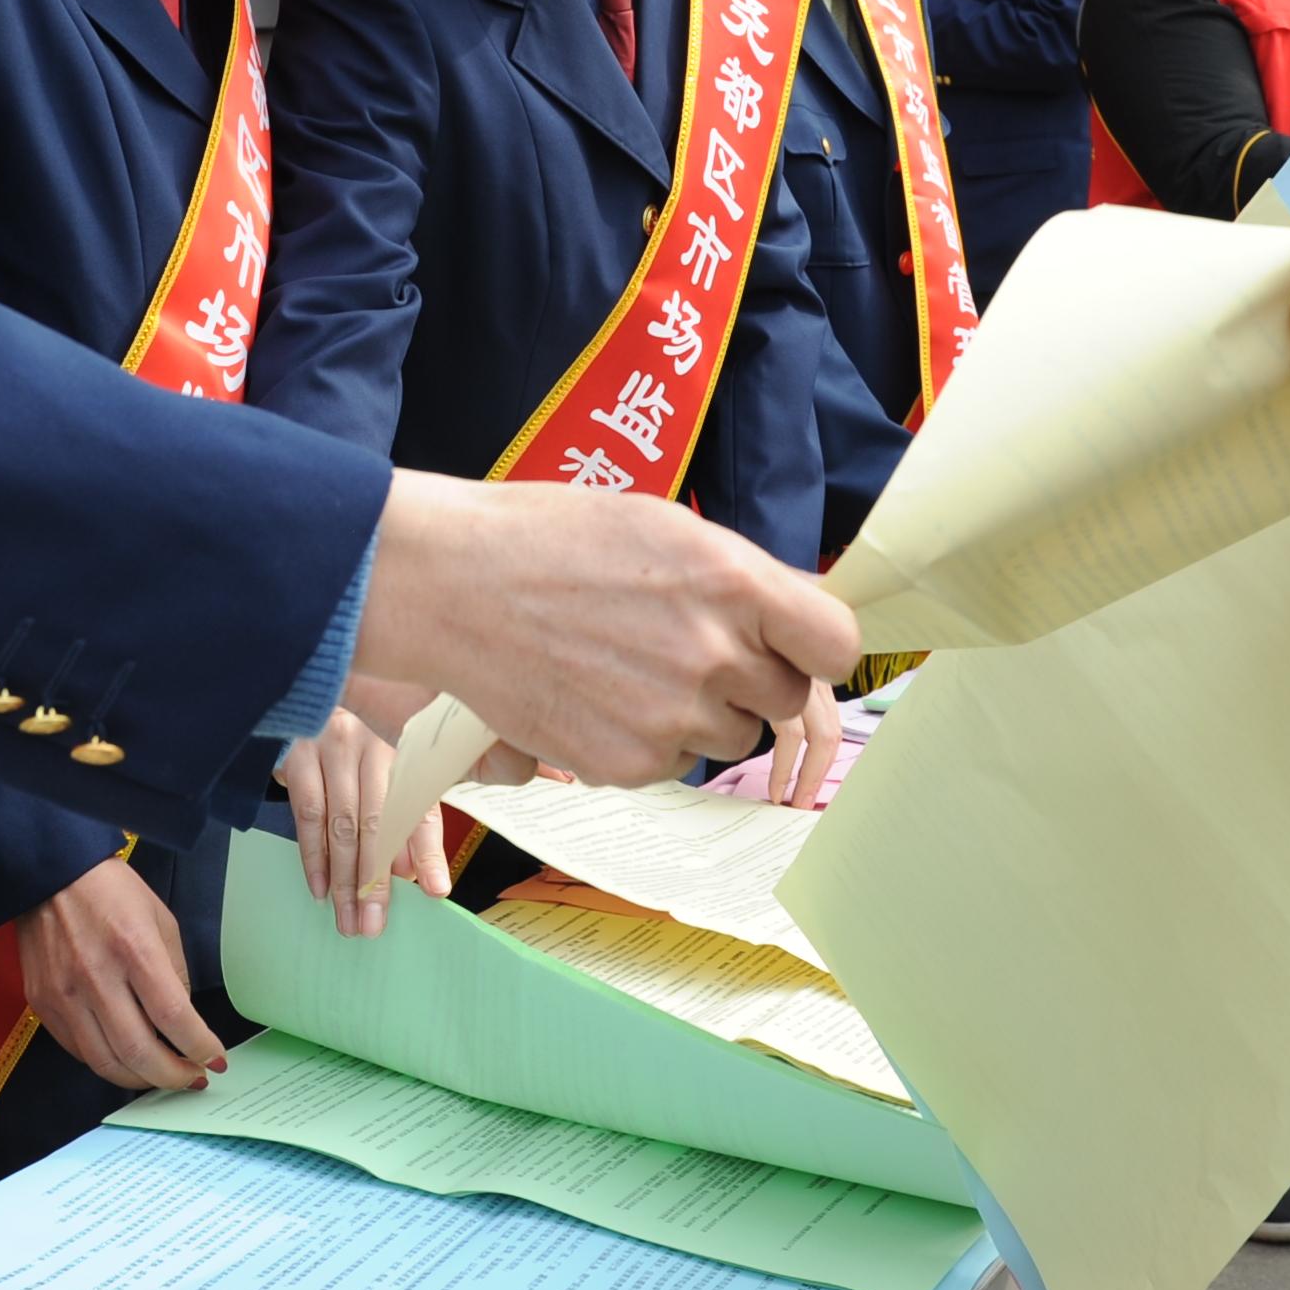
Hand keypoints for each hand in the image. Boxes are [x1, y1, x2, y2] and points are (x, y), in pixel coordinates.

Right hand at [11, 858, 222, 1093]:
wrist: (49, 873)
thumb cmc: (111, 891)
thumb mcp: (160, 919)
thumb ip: (174, 972)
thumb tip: (181, 1020)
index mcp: (134, 949)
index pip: (172, 1015)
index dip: (199, 1046)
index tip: (215, 1059)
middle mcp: (96, 977)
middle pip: (138, 1051)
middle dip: (172, 1076)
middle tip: (192, 1078)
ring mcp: (64, 994)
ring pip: (105, 1062)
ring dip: (140, 1079)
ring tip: (161, 1075)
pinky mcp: (42, 1003)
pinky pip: (78, 1050)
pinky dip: (107, 1062)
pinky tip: (125, 1057)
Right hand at [273, 702, 449, 936]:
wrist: (307, 704)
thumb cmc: (356, 754)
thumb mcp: (388, 778)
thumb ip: (405, 823)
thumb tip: (416, 877)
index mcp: (405, 753)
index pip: (421, 807)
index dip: (429, 852)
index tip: (435, 892)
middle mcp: (374, 748)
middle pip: (378, 825)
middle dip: (375, 883)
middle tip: (372, 926)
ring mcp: (334, 748)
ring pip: (342, 826)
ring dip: (343, 881)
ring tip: (347, 920)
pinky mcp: (299, 755)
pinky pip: (307, 816)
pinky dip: (313, 858)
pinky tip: (319, 889)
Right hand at [350, 471, 858, 785]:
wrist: (453, 585)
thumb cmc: (554, 539)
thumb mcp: (665, 526)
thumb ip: (742, 577)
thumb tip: (803, 614)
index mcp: (733, 584)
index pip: (836, 645)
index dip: (817, 647)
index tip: (795, 644)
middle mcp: (714, 656)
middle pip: (782, 697)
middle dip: (748, 677)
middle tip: (684, 644)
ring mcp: (671, 717)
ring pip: (727, 736)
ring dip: (697, 711)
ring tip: (629, 664)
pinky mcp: (627, 763)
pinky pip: (670, 761)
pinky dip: (644, 736)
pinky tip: (597, 692)